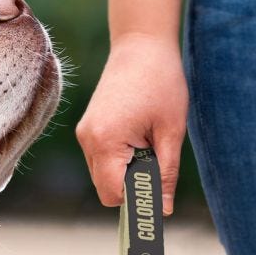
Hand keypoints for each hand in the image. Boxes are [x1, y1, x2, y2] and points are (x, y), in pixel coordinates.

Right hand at [75, 33, 188, 214]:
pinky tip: (136, 135)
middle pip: (106, 188)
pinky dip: (118, 158)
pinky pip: (100, 160)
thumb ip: (165, 174)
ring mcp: (84, 135)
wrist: (140, 45)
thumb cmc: (160, 82)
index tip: (156, 197)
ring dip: (125, 170)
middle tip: (156, 159)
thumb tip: (163, 210)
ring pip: (102, 175)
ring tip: (146, 141)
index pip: (112, 194)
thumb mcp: (171, 131)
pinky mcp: (87, 130)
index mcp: (106, 141)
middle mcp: (87, 141)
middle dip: (131, 184)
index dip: (134, 201)